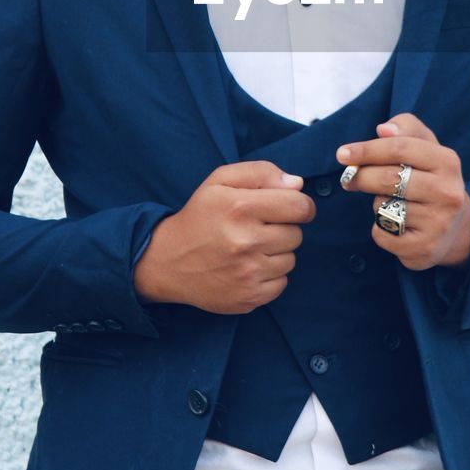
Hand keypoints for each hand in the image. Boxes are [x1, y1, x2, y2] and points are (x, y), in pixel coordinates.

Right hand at [133, 161, 315, 313]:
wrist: (168, 261)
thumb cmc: (200, 215)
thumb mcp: (220, 180)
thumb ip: (261, 172)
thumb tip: (297, 185)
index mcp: (240, 207)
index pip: (300, 206)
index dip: (301, 205)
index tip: (289, 207)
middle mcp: (246, 242)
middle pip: (297, 234)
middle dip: (283, 228)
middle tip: (257, 228)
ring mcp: (248, 273)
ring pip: (290, 259)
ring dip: (276, 252)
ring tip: (250, 248)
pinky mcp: (248, 298)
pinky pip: (282, 283)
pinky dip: (270, 275)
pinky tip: (248, 267)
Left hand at [336, 113, 469, 270]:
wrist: (457, 230)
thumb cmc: (431, 180)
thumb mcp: (426, 148)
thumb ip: (407, 129)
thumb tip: (383, 129)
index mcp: (447, 162)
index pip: (400, 148)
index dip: (367, 149)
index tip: (342, 153)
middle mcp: (448, 192)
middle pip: (388, 178)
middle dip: (361, 176)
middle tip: (348, 179)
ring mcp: (438, 223)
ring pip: (382, 206)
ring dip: (376, 204)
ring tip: (392, 205)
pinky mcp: (424, 249)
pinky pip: (381, 233)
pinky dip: (380, 229)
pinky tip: (396, 227)